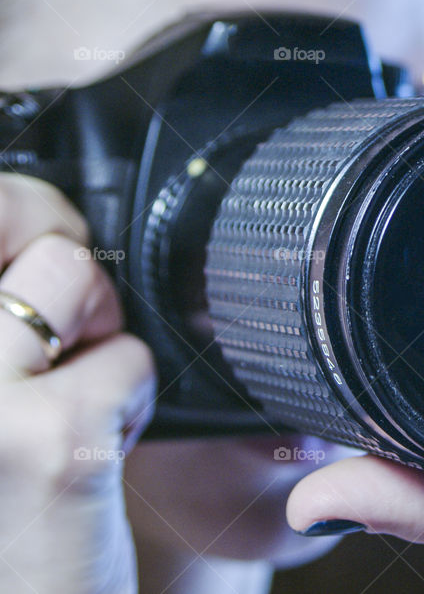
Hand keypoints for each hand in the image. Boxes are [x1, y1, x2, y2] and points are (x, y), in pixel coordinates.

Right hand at [0, 175, 154, 593]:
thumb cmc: (5, 494)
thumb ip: (0, 299)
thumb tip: (41, 218)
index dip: (23, 210)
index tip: (40, 247)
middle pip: (32, 236)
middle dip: (69, 286)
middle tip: (59, 359)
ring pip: (78, 275)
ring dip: (95, 341)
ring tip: (65, 408)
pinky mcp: (49, 438)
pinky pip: (127, 355)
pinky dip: (129, 398)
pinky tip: (88, 452)